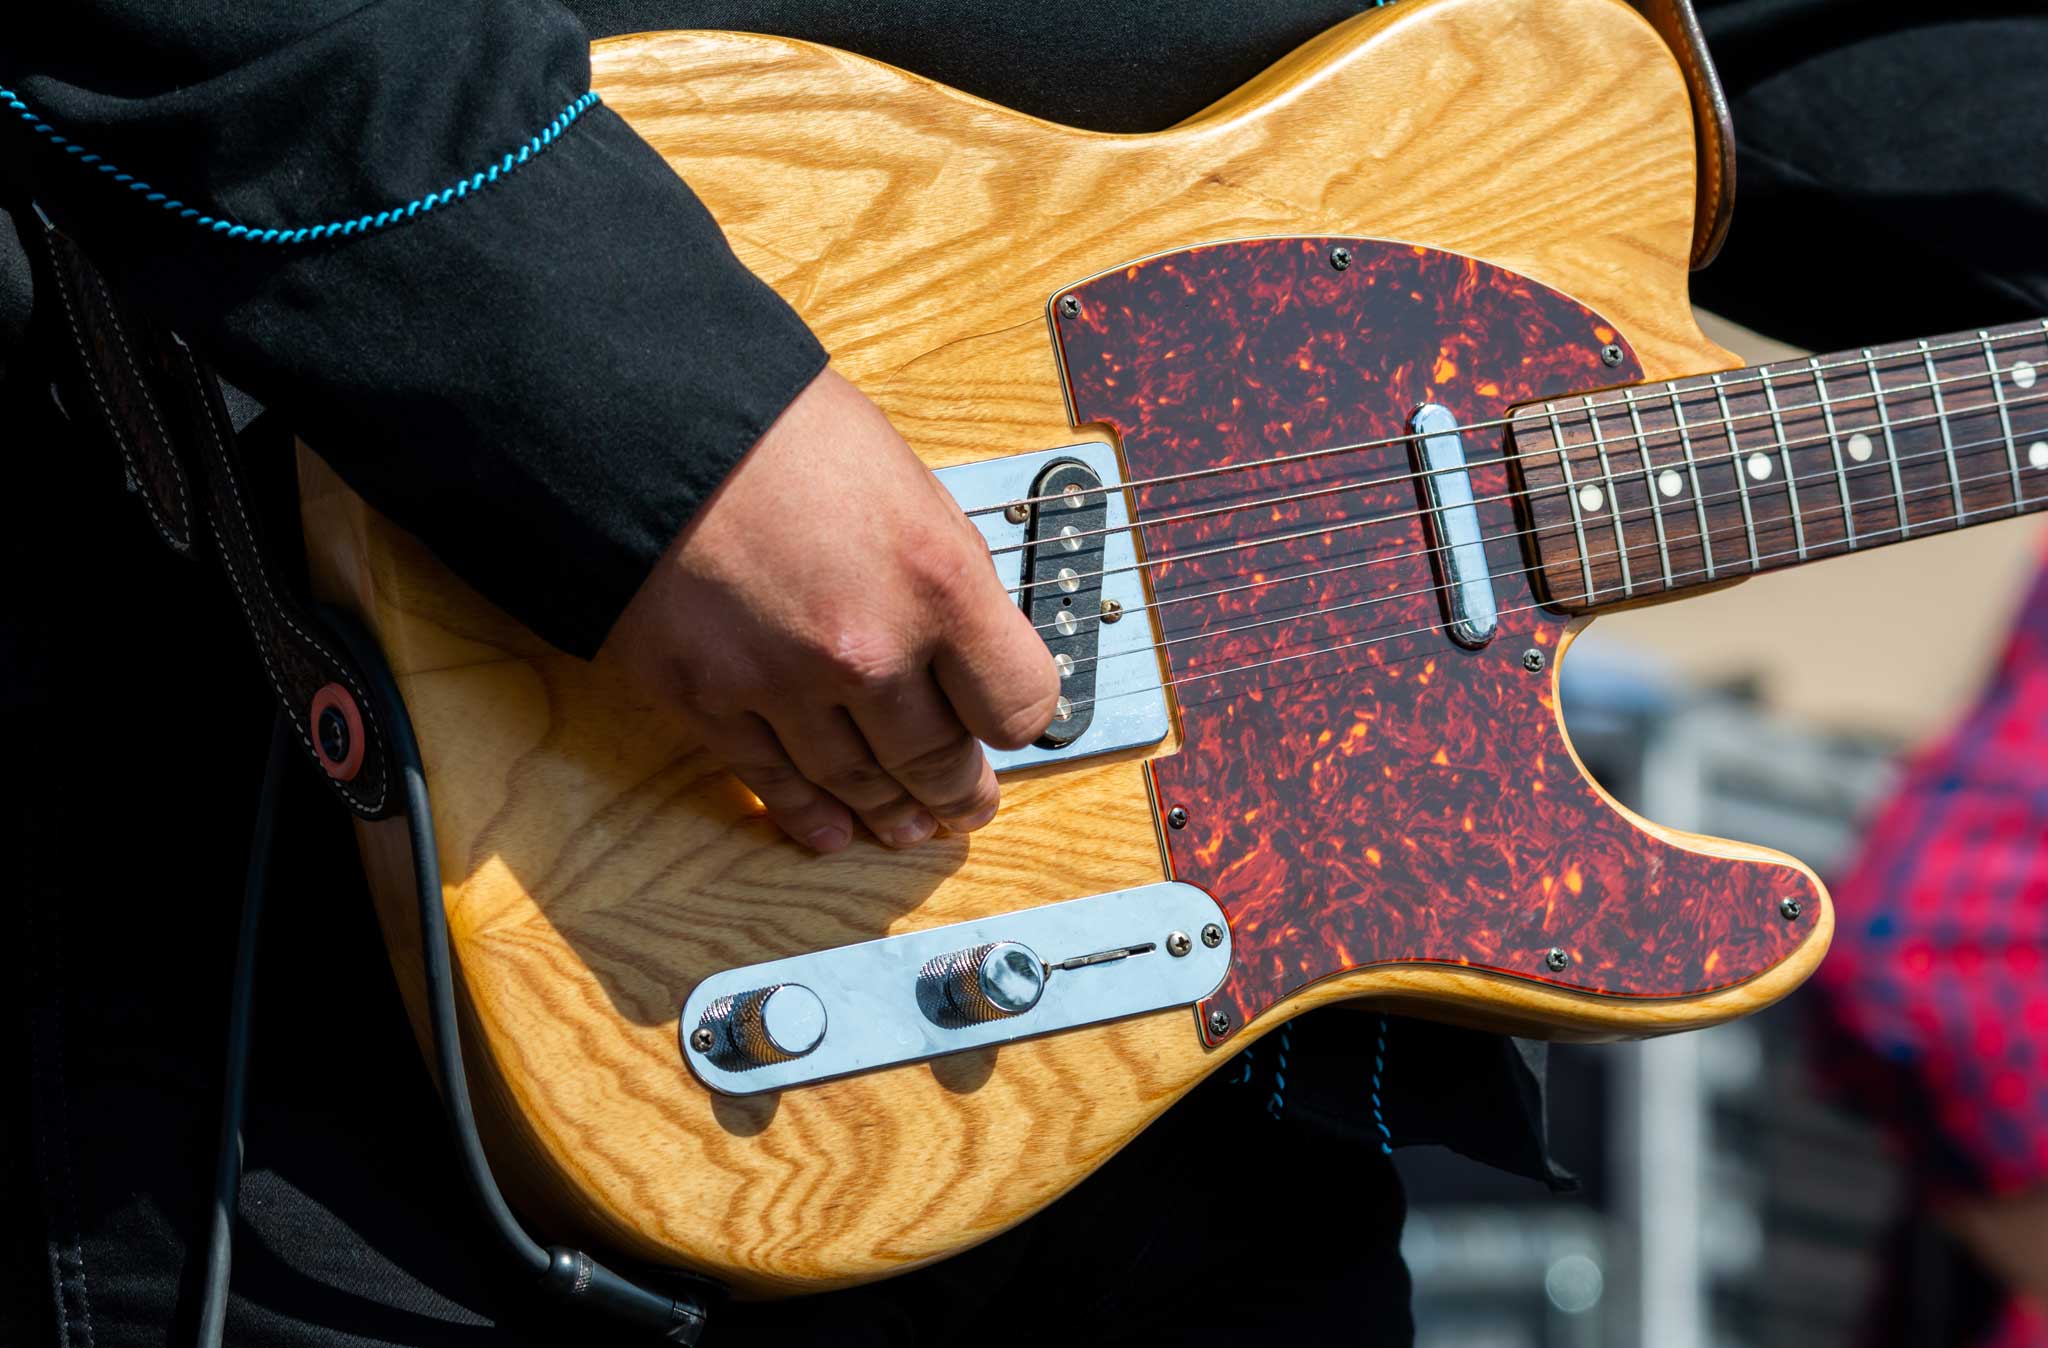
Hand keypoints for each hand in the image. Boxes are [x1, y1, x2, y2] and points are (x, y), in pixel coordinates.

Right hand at [608, 366, 1059, 850]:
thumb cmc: (774, 429)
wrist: (639, 420)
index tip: (1007, 722)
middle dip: (958, 790)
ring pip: (857, 783)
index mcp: (935, 580)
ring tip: (909, 827)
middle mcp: (867, 648)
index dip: (1017, 717)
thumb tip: (966, 637)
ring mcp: (783, 684)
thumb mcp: (902, 479)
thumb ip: (941, 568)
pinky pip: (773, 781)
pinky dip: (809, 815)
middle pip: (937, 759)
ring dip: (890, 814)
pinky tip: (834, 831)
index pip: (1016, 702)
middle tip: (968, 803)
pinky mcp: (707, 701)